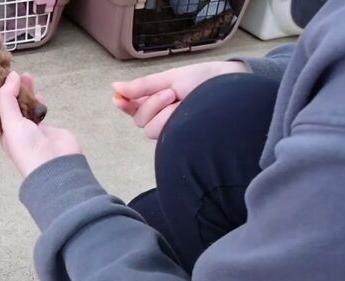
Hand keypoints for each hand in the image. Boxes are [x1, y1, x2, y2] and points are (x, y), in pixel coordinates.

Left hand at [0, 71, 80, 177]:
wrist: (56, 164)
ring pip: (27, 106)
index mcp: (3, 131)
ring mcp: (33, 129)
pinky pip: (40, 111)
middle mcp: (17, 130)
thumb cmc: (28, 147)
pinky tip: (39, 94)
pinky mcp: (47, 128)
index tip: (0, 76)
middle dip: (13, 89)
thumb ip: (8, 98)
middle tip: (16, 73)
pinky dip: (39, 101)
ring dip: (27, 93)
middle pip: (13, 105)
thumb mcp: (10, 123)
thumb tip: (12, 75)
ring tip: (27, 77)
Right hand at [112, 61, 248, 138]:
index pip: (133, 108)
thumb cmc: (203, 80)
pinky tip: (180, 111)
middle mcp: (161, 118)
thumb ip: (142, 86)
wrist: (230, 86)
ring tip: (182, 100)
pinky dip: (170, 120)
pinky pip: (163, 135)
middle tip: (172, 93)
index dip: (124, 105)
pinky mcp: (180, 139)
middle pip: (140, 120)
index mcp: (156, 102)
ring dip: (163, 112)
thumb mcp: (169, 78)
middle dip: (152, 104)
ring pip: (150, 129)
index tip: (119, 99)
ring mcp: (171, 129)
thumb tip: (115, 87)